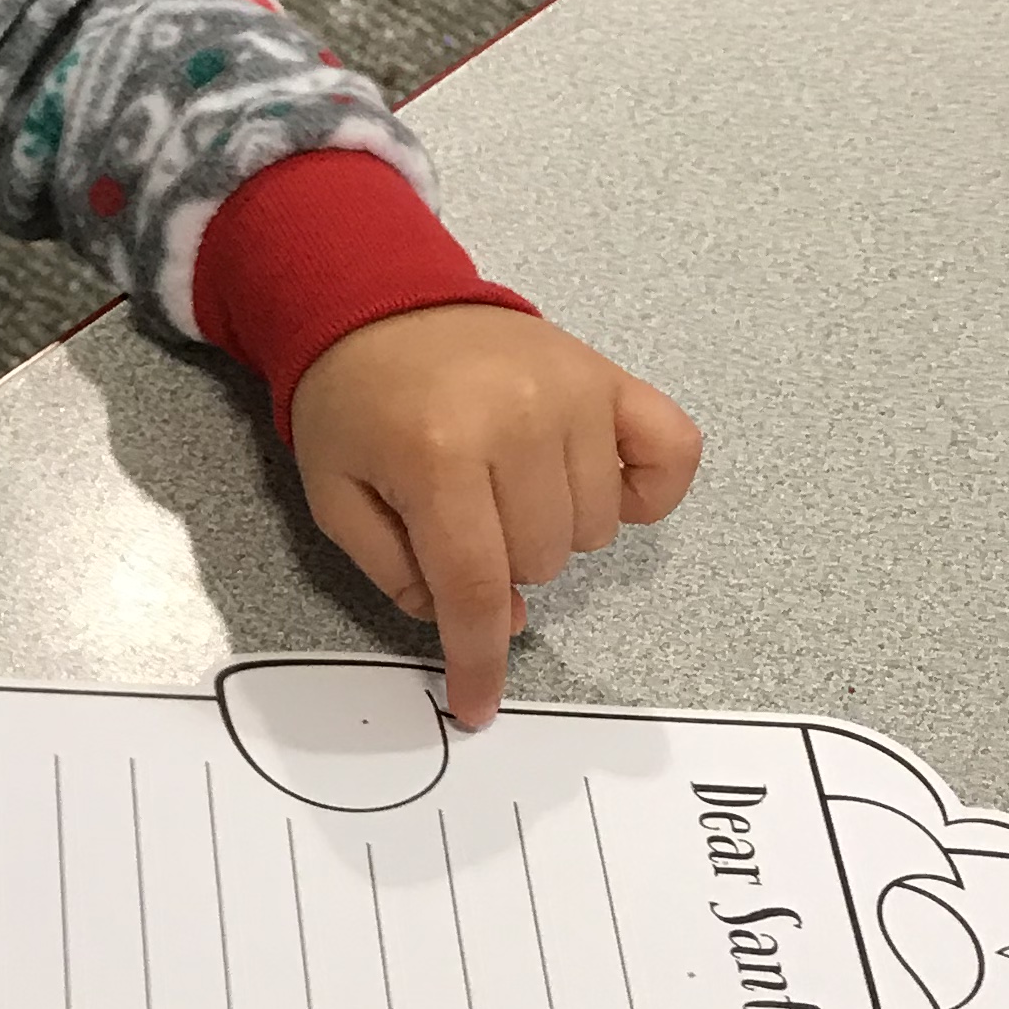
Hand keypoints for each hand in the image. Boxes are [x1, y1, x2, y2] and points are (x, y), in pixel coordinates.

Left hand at [290, 306, 701, 727]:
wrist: (375, 301)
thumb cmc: (353, 405)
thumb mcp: (337, 498)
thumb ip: (399, 572)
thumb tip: (486, 623)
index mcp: (437, 455)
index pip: (475, 586)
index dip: (478, 659)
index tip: (478, 707)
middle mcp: (518, 421)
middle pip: (541, 561)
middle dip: (498, 567)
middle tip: (462, 519)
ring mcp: (573, 393)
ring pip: (595, 528)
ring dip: (554, 533)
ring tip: (507, 489)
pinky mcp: (608, 375)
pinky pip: (671, 452)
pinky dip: (649, 491)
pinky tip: (603, 491)